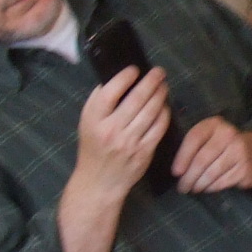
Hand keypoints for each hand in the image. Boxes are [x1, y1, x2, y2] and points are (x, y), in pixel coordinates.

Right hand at [73, 66, 169, 196]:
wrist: (99, 182)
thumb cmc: (93, 147)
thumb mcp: (86, 122)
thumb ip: (99, 101)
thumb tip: (119, 79)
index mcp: (94, 120)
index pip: (110, 92)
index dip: (125, 78)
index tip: (134, 70)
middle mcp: (111, 130)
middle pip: (136, 99)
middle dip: (150, 82)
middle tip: (159, 72)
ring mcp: (129, 142)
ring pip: (150, 112)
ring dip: (160, 95)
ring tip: (163, 86)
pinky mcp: (144, 152)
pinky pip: (158, 128)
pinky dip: (164, 114)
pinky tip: (165, 106)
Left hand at [173, 115, 251, 192]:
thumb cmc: (224, 145)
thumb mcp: (209, 137)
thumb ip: (194, 146)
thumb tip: (177, 171)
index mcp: (215, 124)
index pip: (194, 139)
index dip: (182, 158)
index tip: (175, 173)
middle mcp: (228, 135)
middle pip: (202, 160)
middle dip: (189, 177)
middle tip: (182, 187)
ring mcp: (239, 152)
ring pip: (211, 173)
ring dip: (199, 184)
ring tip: (193, 189)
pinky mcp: (245, 169)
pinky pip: (221, 182)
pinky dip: (211, 188)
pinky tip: (206, 188)